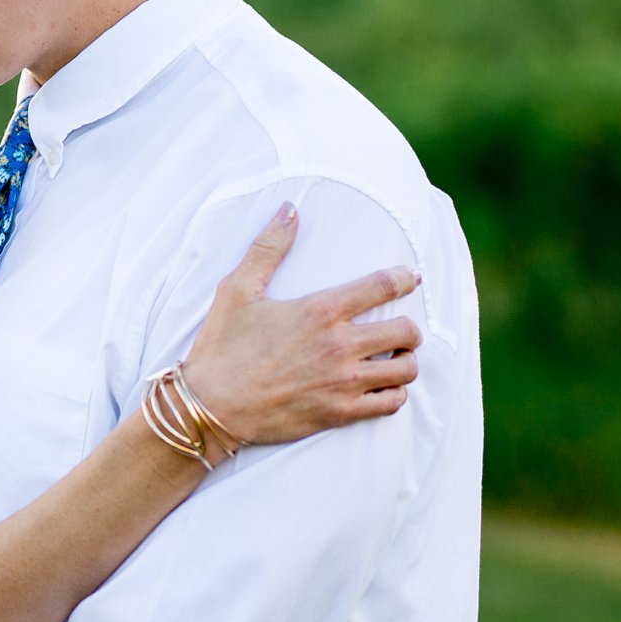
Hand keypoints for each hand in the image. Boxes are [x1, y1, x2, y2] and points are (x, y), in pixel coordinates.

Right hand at [180, 205, 420, 447]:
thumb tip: (290, 208)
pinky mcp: (338, 413)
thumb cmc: (222, 348)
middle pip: (406, 331)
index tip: (412, 279)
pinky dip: (393, 396)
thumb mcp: (237, 290)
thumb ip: (268, 247)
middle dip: (410, 329)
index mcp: (320, 309)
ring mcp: (341, 382)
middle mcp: (338, 345)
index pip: (384, 285)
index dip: (406, 279)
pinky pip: (389, 405)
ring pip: (404, 370)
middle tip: (401, 330)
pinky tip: (382, 391)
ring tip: (394, 361)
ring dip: (405, 363)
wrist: (209, 408)